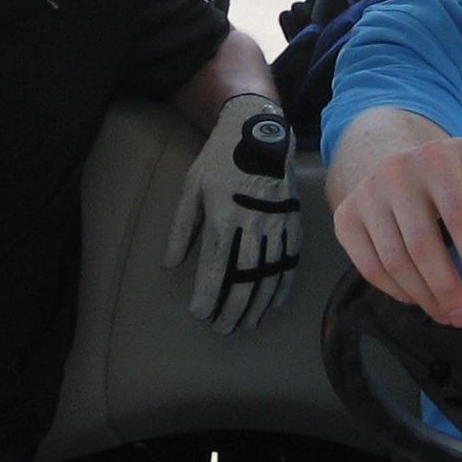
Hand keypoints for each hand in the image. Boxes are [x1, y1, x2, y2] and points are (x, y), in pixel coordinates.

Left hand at [163, 95, 301, 331]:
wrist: (260, 132)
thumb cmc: (220, 159)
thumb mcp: (191, 187)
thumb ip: (181, 228)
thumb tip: (169, 264)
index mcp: (223, 215)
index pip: (216, 265)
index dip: (208, 294)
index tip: (199, 313)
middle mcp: (252, 223)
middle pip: (244, 277)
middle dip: (232, 308)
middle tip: (222, 328)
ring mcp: (276, 223)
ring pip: (268, 274)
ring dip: (257, 303)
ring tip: (247, 324)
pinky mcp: (292, 222)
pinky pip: (289, 261)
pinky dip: (281, 285)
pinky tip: (272, 303)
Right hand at [331, 135, 461, 326]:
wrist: (391, 162)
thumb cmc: (446, 170)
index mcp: (435, 158)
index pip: (458, 215)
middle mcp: (395, 173)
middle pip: (422, 246)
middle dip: (446, 288)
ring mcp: (366, 196)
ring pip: (395, 262)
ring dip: (423, 296)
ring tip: (445, 313)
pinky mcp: (346, 218)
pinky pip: (370, 266)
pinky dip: (395, 291)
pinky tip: (417, 298)